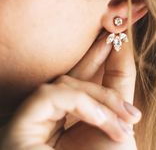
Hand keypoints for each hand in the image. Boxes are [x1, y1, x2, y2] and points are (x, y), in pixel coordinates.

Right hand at [0, 31, 140, 149]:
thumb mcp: (117, 123)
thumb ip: (117, 88)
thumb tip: (120, 51)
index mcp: (69, 119)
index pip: (82, 80)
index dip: (97, 57)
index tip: (115, 39)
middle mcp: (47, 117)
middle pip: (72, 76)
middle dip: (95, 55)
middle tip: (116, 37)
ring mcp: (33, 120)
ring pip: (65, 83)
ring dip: (102, 97)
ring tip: (127, 119)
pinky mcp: (21, 124)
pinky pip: (52, 95)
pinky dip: (83, 103)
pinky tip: (104, 120)